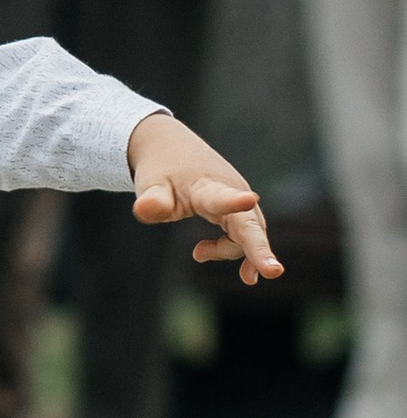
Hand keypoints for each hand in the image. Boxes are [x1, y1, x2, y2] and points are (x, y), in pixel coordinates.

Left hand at [127, 110, 280, 281]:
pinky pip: (245, 233)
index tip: (249, 200)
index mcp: (205, 186)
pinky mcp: (239, 206)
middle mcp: (230, 190)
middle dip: (259, 249)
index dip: (234, 202)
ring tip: (198, 253)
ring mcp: (239, 198)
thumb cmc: (160, 168)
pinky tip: (243, 272)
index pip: (220, 197)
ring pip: (246, 234)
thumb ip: (152, 200)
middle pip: (248, 225)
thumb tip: (144, 210)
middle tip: (273, 273)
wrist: (171, 145)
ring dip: (227, 251)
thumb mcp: (149, 184)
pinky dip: (235, 249)